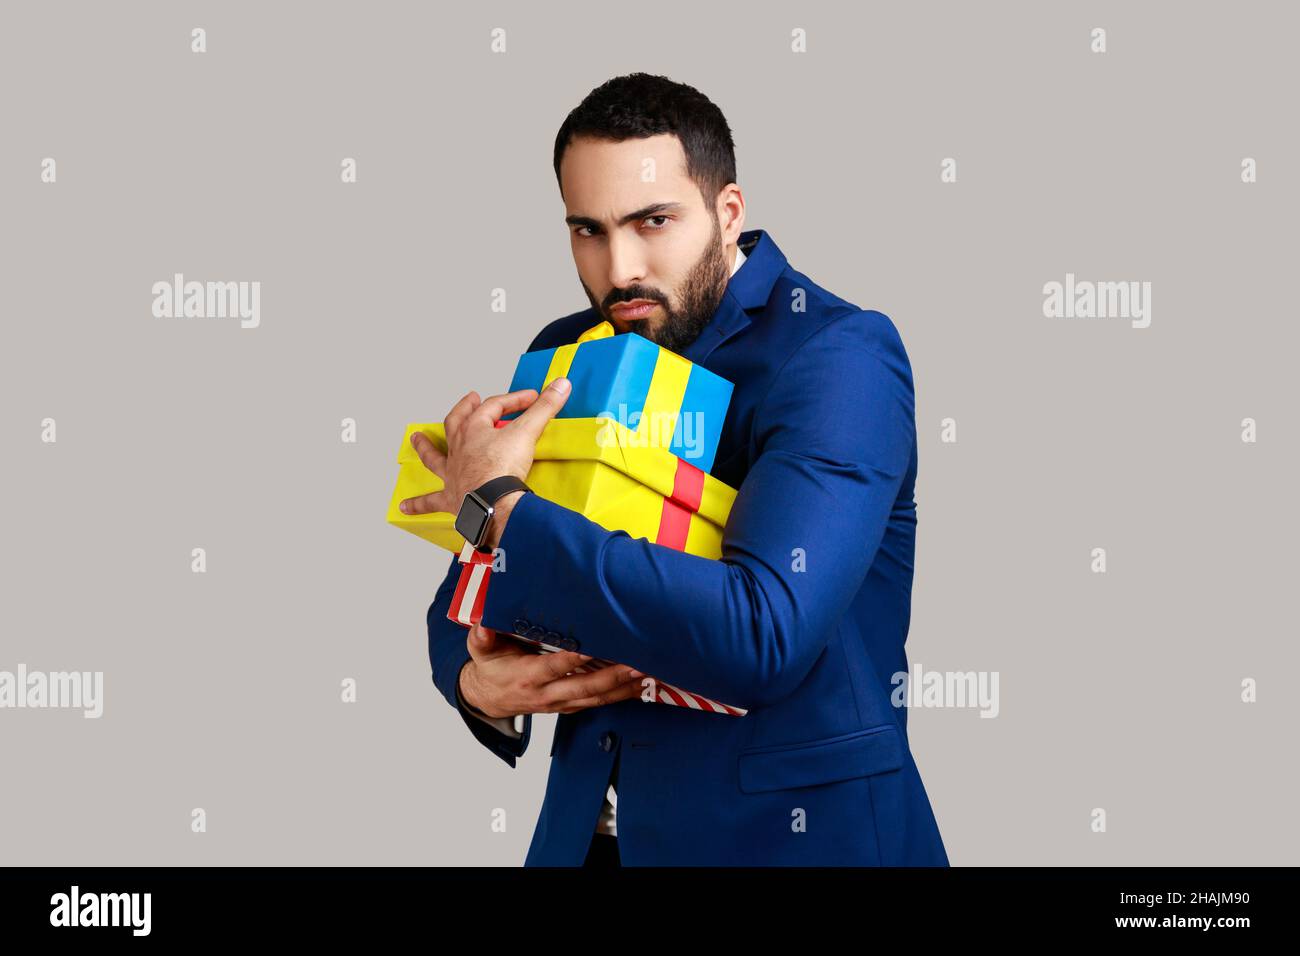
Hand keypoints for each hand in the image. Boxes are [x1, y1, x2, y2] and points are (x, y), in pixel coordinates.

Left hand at [399, 379, 571, 518]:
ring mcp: (452, 473)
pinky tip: (405, 507)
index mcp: (474, 430)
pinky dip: (418, 504)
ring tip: (416, 440)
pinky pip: (430, 501)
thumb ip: (545, 408)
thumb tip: (561, 384)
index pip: (494, 407)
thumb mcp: (527, 432)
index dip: (514, 400)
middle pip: (456, 423)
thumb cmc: (505, 469)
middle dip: (463, 409)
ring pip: (434, 457)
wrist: (494, 502)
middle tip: (468, 400)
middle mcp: (459, 449)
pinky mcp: (451, 498)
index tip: (533, 399)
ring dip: (424, 447)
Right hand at [459, 624, 645, 716]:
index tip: (593, 647)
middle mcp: (548, 694)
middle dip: (613, 676)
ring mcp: (561, 703)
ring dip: (624, 688)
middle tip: (637, 664)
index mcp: (528, 678)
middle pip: (585, 687)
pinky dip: (620, 696)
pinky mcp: (570, 705)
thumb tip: (483, 623)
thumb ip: (482, 637)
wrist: (489, 699)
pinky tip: (640, 686)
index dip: (574, 659)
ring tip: (648, 675)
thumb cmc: (491, 668)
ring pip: (597, 698)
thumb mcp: (480, 650)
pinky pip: (598, 702)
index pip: (555, 667)